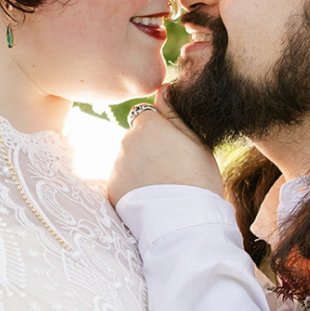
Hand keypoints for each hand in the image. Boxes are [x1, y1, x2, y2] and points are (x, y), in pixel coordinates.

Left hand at [107, 89, 223, 205]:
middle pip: (136, 137)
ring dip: (140, 167)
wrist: (182, 221)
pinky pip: (122, 180)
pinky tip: (151, 196)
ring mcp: (116, 164)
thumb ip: (175, 113)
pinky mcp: (111, 187)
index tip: (174, 149)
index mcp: (147, 123)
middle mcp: (126, 139)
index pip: (148, 116)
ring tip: (162, 186)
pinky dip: (133, 185)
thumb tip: (162, 88)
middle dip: (148, 148)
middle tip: (171, 169)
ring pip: (128, 159)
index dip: (162, 131)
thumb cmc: (198, 179)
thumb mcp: (196, 141)